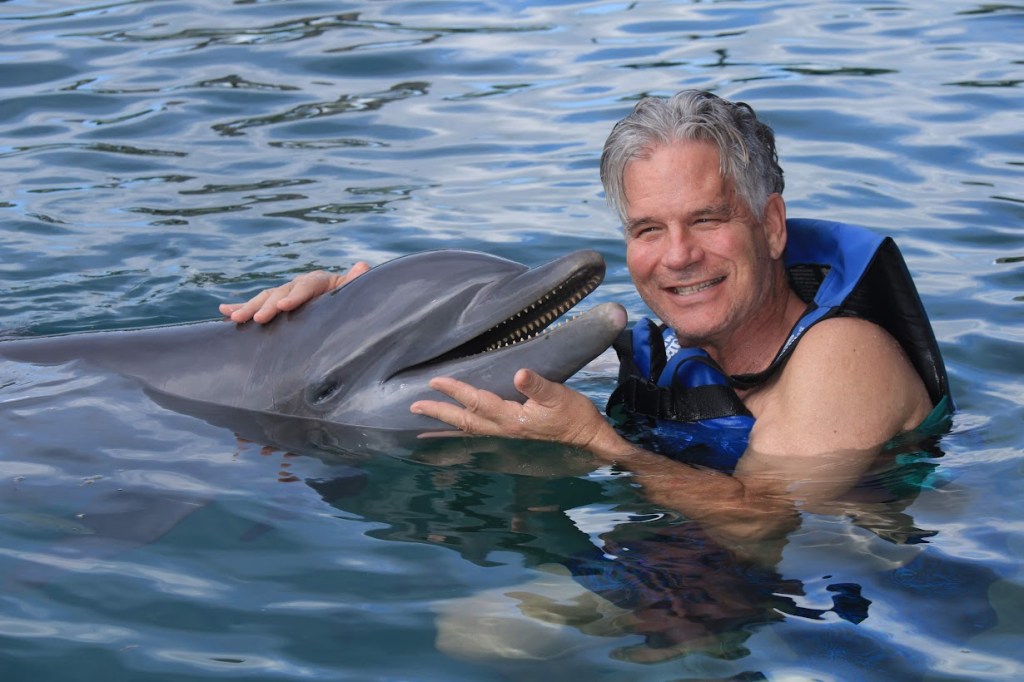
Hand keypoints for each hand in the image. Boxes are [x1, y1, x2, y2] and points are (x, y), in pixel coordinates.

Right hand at [219, 262, 369, 323]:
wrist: (345, 305)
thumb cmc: (352, 301)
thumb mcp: (356, 293)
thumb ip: (356, 282)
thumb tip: (363, 266)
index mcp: (319, 282)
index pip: (306, 286)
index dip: (295, 296)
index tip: (283, 306)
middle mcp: (299, 285)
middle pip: (280, 293)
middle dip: (267, 306)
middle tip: (257, 319)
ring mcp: (286, 294)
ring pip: (265, 298)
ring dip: (248, 307)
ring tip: (235, 318)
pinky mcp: (277, 305)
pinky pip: (257, 305)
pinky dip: (239, 307)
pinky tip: (223, 313)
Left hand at [410, 368, 627, 455]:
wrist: (587, 440)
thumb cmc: (573, 416)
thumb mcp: (559, 396)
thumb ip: (538, 385)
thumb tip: (520, 373)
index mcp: (511, 419)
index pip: (476, 402)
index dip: (455, 390)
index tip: (435, 381)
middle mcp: (503, 431)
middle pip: (463, 422)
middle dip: (438, 414)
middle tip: (414, 407)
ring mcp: (506, 438)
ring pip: (468, 431)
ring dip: (445, 427)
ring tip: (423, 425)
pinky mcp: (511, 438)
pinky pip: (478, 436)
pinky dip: (460, 435)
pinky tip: (452, 433)